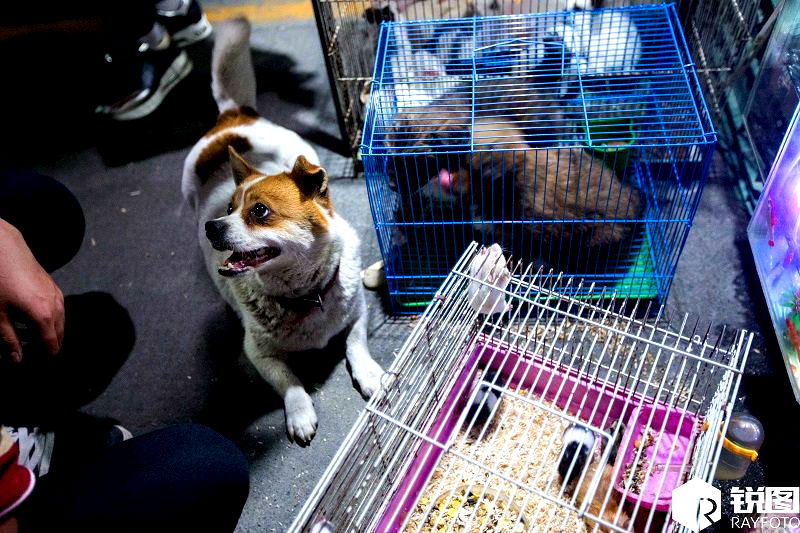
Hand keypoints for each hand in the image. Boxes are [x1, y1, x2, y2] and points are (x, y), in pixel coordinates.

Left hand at [0, 219, 63, 360]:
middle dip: (48, 345)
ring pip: (60, 320)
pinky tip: (35, 317)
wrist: (4, 247)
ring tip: (32, 336)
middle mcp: (56, 306)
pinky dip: (50, 317)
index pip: (52, 345)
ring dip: (49, 331)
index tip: (36, 363)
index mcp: (44, 316)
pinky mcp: (53, 285)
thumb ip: (8, 339)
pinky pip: (58, 308)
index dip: (44, 356)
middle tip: (33, 352)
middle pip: (59, 334)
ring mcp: (56, 293)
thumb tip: (16, 359)